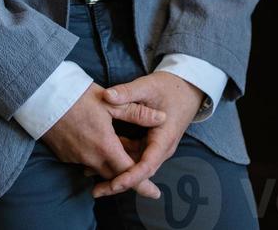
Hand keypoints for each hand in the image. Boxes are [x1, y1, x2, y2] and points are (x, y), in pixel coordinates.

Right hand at [40, 82, 166, 198]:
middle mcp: (90, 158)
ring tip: (123, 154)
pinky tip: (100, 144)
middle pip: (115, 174)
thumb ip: (137, 112)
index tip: (155, 193)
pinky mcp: (65, 155)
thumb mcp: (110, 101)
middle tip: (141, 172)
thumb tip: (162, 118)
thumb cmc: (77, 96)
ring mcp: (76, 158)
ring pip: (100, 169)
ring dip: (112, 166)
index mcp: (105, 146)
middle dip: (128, 176)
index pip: (129, 171)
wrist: (42, 97)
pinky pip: (86, 163)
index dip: (143, 183)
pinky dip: (97, 159)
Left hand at [91, 72, 204, 198]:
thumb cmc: (170, 87)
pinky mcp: (150, 143)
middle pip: (140, 172)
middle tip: (95, 191)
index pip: (147, 165)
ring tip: (90, 173)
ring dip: (117, 170)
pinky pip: (134, 155)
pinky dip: (120, 156)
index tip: (113, 184)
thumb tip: (106, 95)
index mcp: (164, 138)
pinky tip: (102, 156)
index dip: (130, 176)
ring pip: (136, 165)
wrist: (187, 88)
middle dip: (118, 181)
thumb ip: (127, 92)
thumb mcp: (148, 86)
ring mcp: (156, 147)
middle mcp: (161, 148)